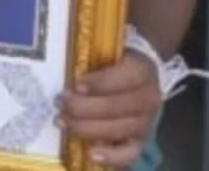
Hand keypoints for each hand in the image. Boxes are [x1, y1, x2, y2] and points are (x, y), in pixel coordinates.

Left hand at [59, 51, 161, 167]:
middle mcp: (149, 98)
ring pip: (119, 129)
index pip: (125, 77)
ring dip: (88, 128)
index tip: (75, 86)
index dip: (100, 83)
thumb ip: (91, 56)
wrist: (141, 78)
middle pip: (117, 107)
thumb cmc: (115, 63)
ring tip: (63, 122)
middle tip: (60, 104)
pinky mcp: (140, 140)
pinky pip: (129, 153)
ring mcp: (146, 121)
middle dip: (84, 108)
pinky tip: (91, 154)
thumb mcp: (108, 53)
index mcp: (142, 71)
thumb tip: (64, 64)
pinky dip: (111, 156)